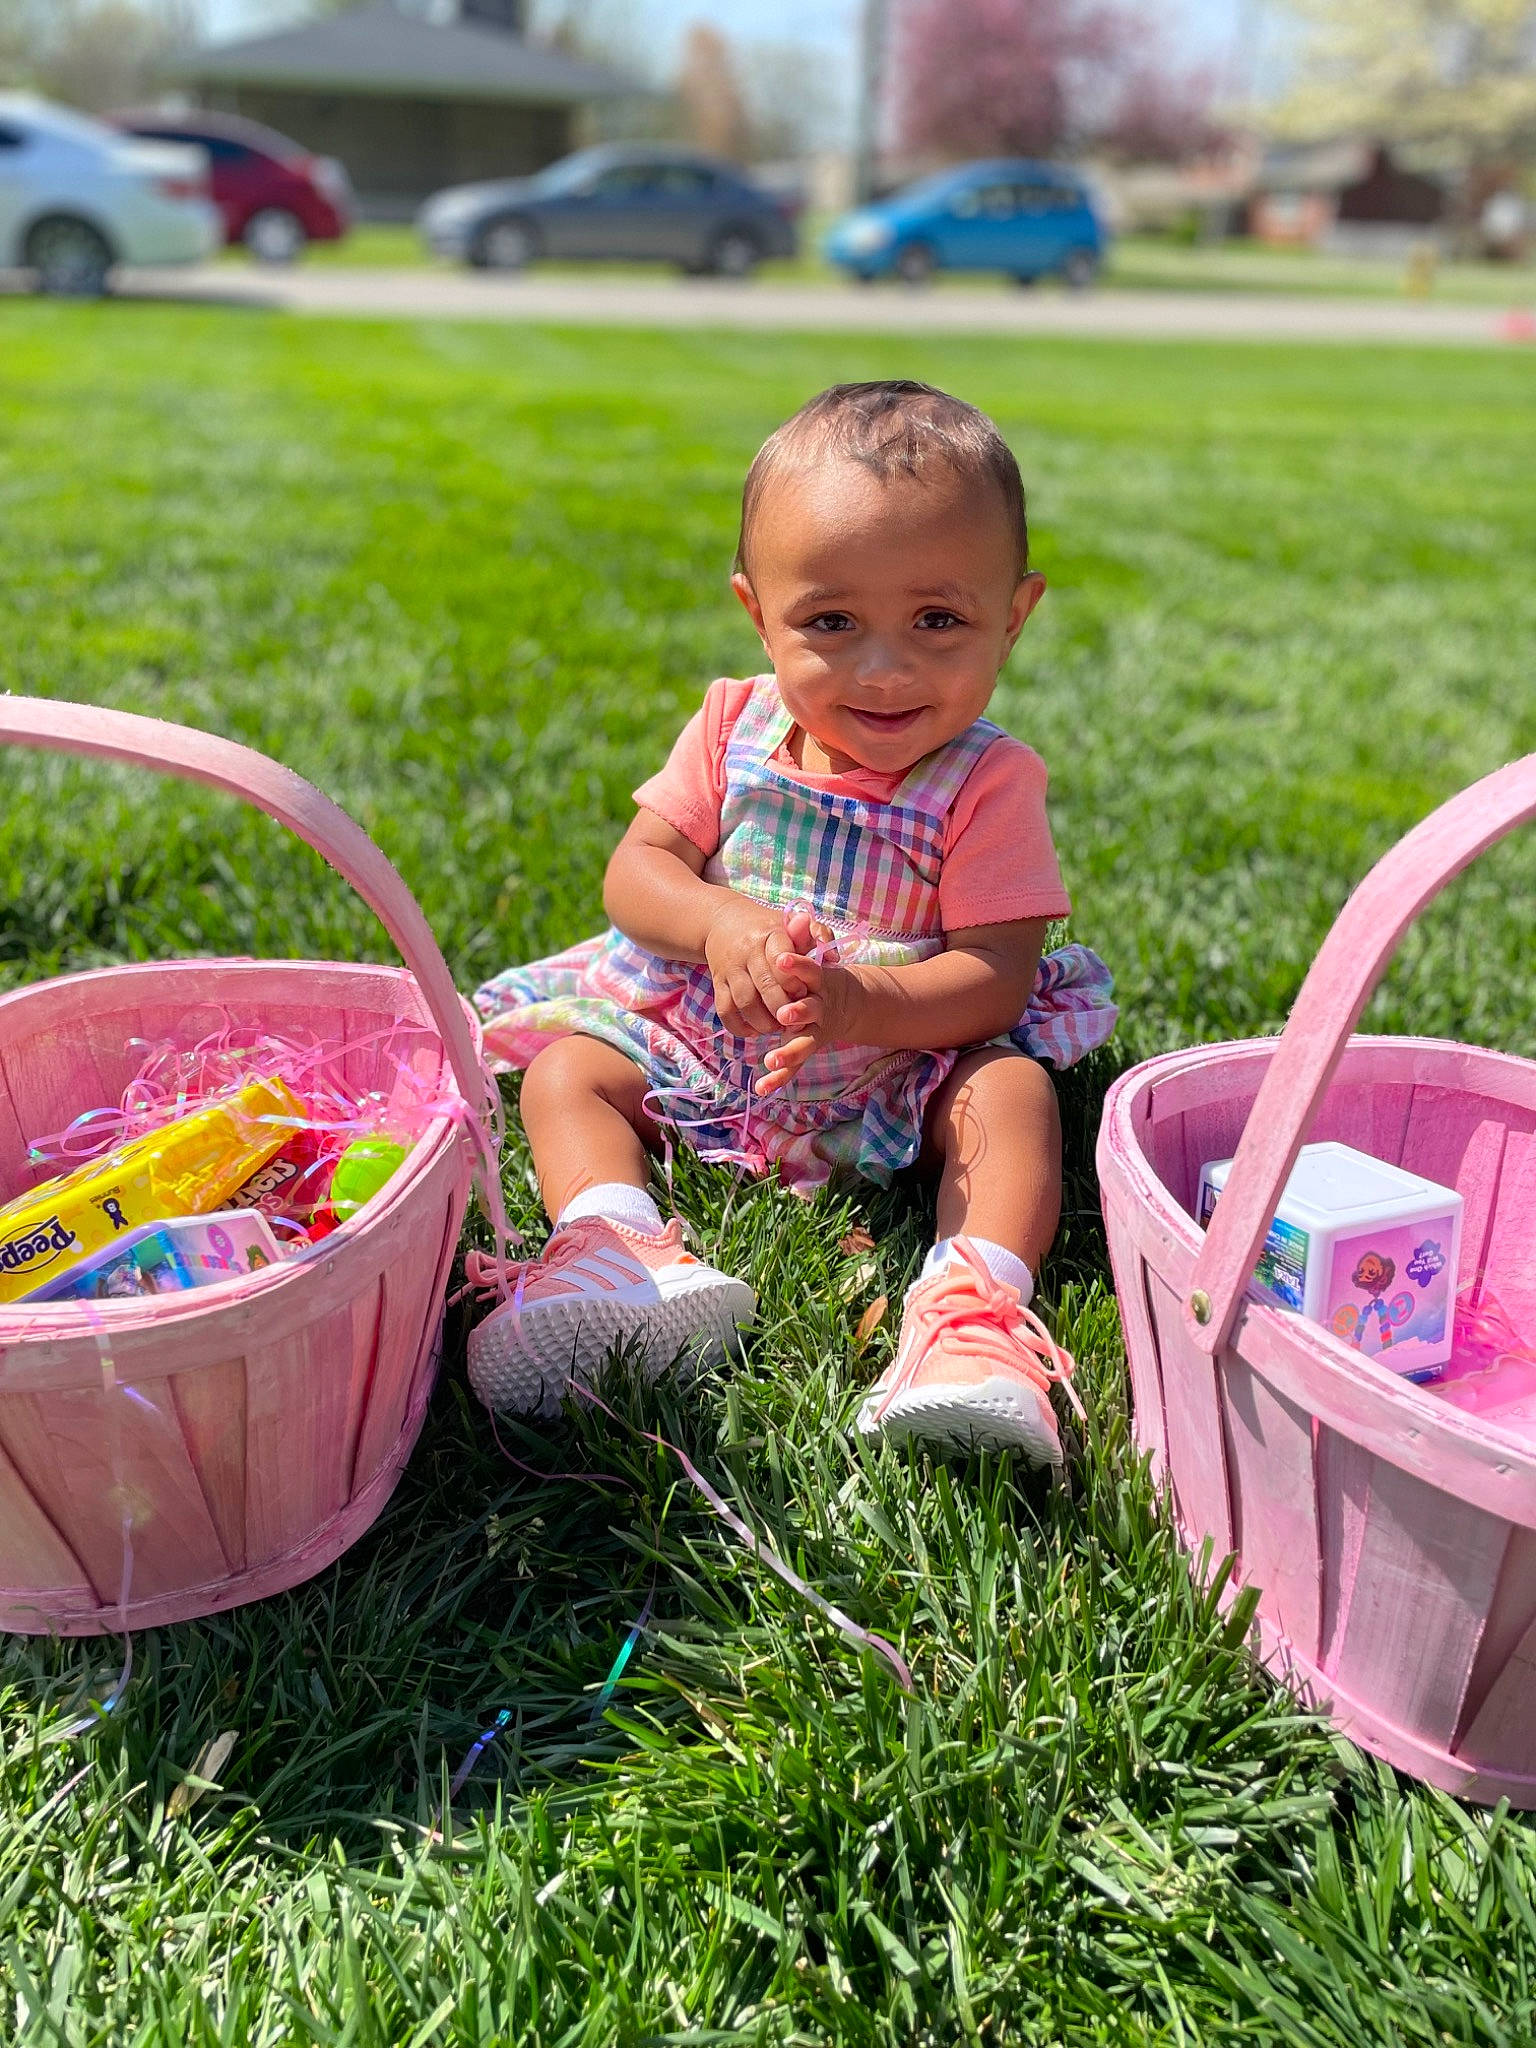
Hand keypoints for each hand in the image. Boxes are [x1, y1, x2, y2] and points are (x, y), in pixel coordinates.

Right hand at [705, 899, 821, 1037]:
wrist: (724, 921)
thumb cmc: (768, 928)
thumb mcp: (794, 923)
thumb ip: (819, 934)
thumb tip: (833, 957)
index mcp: (769, 935)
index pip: (782, 960)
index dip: (795, 982)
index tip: (804, 993)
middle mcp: (747, 952)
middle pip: (765, 986)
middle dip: (783, 1008)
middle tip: (795, 1017)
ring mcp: (730, 969)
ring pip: (745, 1003)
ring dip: (764, 1022)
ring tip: (778, 1027)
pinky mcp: (718, 983)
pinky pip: (725, 1011)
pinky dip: (740, 1027)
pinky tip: (755, 1031)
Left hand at [756, 951, 854, 1095]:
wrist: (849, 1002)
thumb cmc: (822, 975)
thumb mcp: (818, 953)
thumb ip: (807, 938)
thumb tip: (799, 915)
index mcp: (822, 982)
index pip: (812, 971)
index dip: (799, 967)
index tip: (783, 961)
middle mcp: (821, 1008)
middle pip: (811, 1010)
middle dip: (798, 1012)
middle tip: (784, 1014)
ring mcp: (816, 1031)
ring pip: (803, 1042)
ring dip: (789, 1051)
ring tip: (771, 1058)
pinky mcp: (808, 1046)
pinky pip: (794, 1064)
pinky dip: (779, 1077)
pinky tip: (762, 1088)